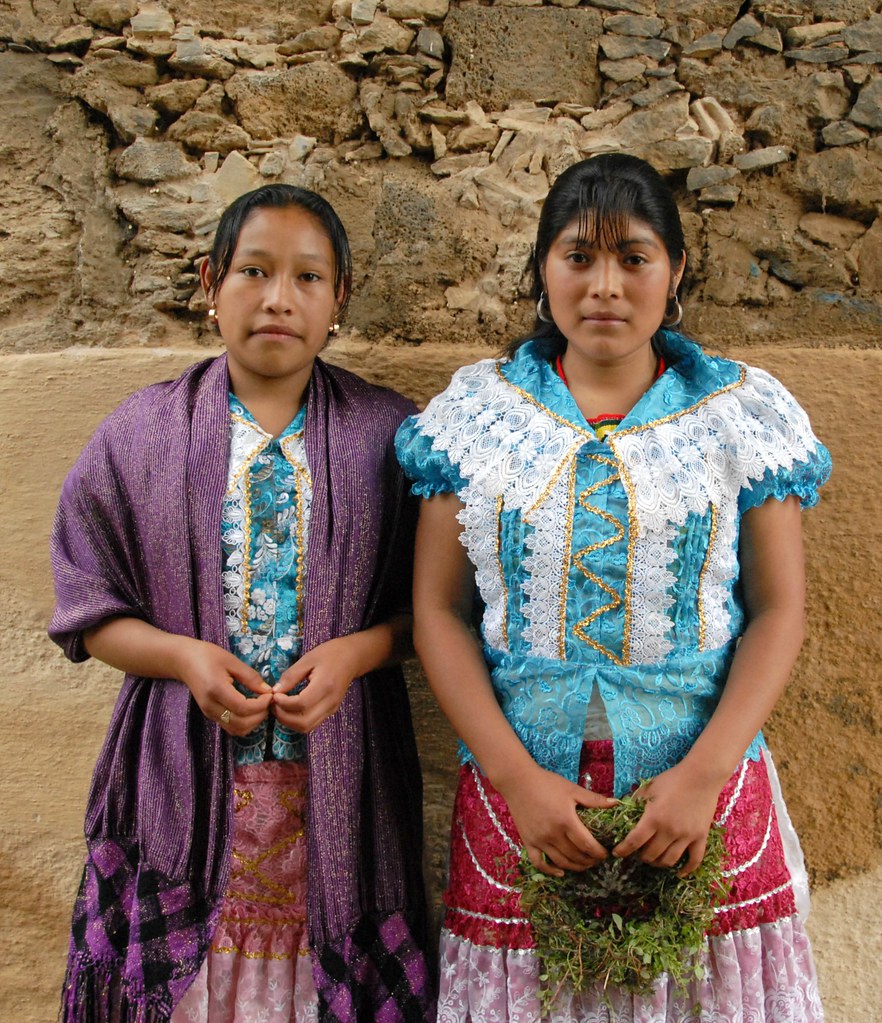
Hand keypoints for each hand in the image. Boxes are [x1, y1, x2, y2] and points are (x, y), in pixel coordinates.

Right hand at [174, 637, 272, 735]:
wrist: (183, 661)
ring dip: (253, 722)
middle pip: (241, 724)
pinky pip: (230, 727)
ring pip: (236, 729)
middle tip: (268, 701)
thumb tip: (268, 691)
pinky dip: (244, 723)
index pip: (243, 708)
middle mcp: (211, 706)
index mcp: (216, 690)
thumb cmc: (207, 656)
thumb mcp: (231, 661)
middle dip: (260, 715)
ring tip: (261, 706)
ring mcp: (209, 713)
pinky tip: (251, 710)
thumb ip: (250, 677)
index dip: (261, 705)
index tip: (270, 695)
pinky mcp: (210, 715)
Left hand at [271, 637, 360, 732]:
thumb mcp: (307, 659)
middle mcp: (330, 702)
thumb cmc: (330, 654)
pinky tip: (290, 709)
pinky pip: (312, 723)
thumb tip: (274, 691)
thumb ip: (291, 676)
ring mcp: (331, 709)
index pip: (301, 704)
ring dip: (289, 722)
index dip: (284, 703)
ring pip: (307, 727)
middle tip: (274, 704)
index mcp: (325, 686)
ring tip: (280, 708)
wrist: (352, 658)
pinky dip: (297, 721)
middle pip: (304, 723)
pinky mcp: (331, 711)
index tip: (274, 694)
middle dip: (284, 717)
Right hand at [499, 764, 616, 877]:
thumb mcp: (572, 789)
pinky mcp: (528, 842)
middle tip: (597, 859)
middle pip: (576, 856)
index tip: (606, 853)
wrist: (518, 781)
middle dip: (590, 860)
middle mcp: (553, 834)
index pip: (587, 845)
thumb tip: (616, 803)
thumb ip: (594, 799)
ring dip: (576, 867)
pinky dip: (550, 870)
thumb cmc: (547, 783)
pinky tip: (560, 871)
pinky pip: (539, 863)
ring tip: (585, 864)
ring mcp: (539, 840)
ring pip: (561, 862)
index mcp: (566, 820)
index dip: (599, 853)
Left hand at [612, 761, 724, 875]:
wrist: (701, 776)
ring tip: (653, 859)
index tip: (616, 853)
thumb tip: (622, 810)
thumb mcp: (649, 787)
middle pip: (651, 854)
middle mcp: (669, 830)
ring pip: (669, 860)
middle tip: (637, 853)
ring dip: (658, 863)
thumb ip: (635, 801)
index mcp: (653, 817)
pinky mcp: (701, 837)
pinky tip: (679, 873)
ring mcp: (686, 836)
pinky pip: (694, 860)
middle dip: (640, 856)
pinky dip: (687, 870)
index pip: (634, 841)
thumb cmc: (673, 779)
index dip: (623, 850)